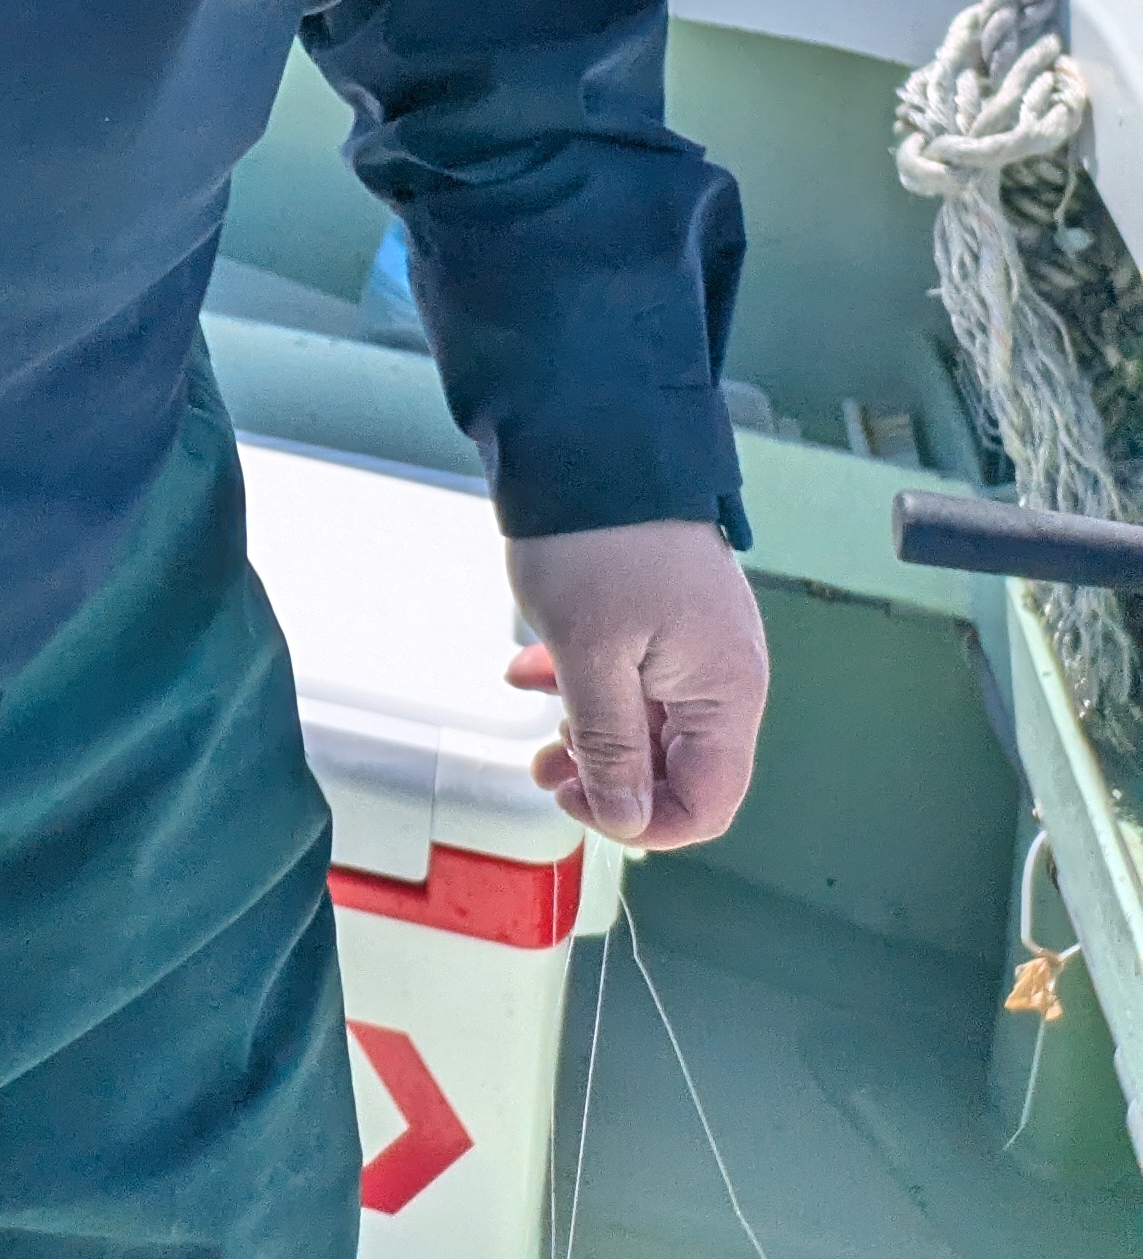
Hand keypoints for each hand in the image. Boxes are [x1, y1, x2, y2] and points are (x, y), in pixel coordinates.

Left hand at [504, 519, 768, 848]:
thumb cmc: (592, 545)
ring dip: (590, 731)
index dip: (642, 822)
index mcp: (727, 691)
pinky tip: (530, 671)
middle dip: (609, 777)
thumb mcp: (590, 657)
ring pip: (649, 720)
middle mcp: (725, 672)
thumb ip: (611, 746)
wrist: (588, 437)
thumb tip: (627, 819)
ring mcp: (696, 640)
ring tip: (536, 722)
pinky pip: (633, 673)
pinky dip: (586, 682)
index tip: (577, 799)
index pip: (708, 803)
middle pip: (678, 765)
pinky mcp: (664, 613)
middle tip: (544, 766)